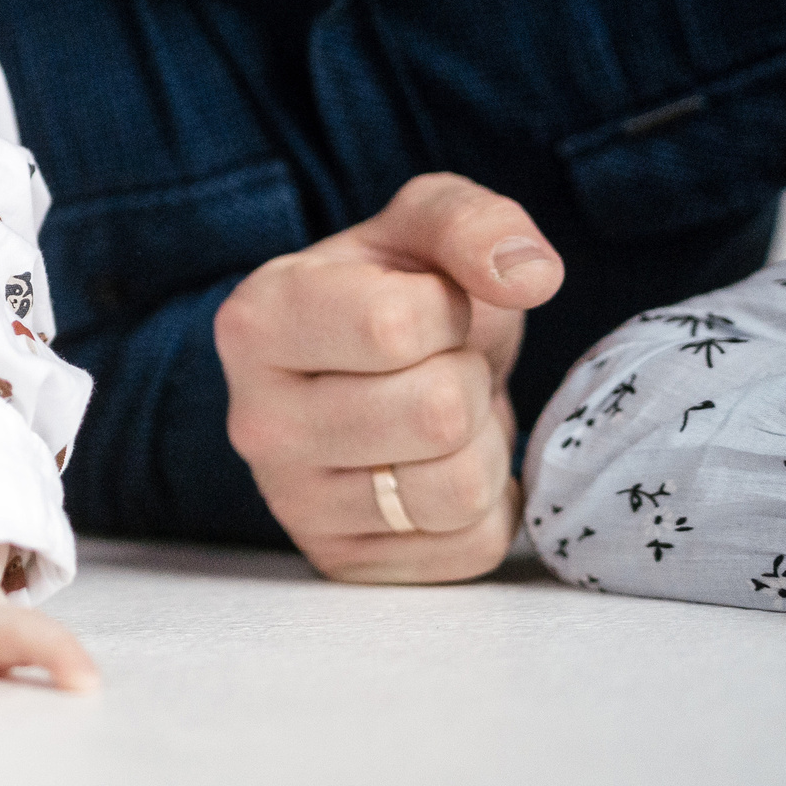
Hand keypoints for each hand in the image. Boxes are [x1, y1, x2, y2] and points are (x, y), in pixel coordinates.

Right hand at [214, 173, 563, 583]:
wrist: (378, 376)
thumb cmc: (398, 291)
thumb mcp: (425, 227)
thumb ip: (474, 223)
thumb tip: (531, 275)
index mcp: (255, 322)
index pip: (393, 325)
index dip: (448, 309)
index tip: (427, 306)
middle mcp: (254, 422)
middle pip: (436, 413)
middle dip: (469, 380)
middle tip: (438, 367)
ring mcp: (292, 503)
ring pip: (457, 489)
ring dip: (482, 444)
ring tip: (443, 416)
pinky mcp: (342, 562)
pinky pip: (470, 546)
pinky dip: (487, 505)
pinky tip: (440, 466)